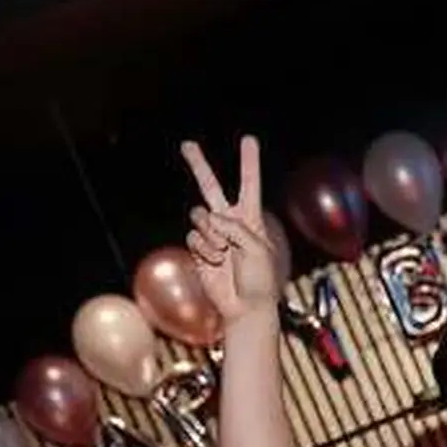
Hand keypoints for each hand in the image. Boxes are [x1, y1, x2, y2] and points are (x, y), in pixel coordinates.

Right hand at [181, 136, 280, 318]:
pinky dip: (204, 249)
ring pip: (199, 216)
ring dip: (210, 234)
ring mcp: (213, 235)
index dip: (248, 162)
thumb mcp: (258, 248)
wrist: (245, 307)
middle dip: (199, 165)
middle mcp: (230, 222)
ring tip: (224, 253)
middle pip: (211, 187)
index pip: (249, 184)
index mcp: (251, 218)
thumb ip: (236, 227)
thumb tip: (211, 219)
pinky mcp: (199, 249)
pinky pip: (193, 237)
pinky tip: (216, 262)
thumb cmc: (260, 280)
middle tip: (187, 144)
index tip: (249, 140)